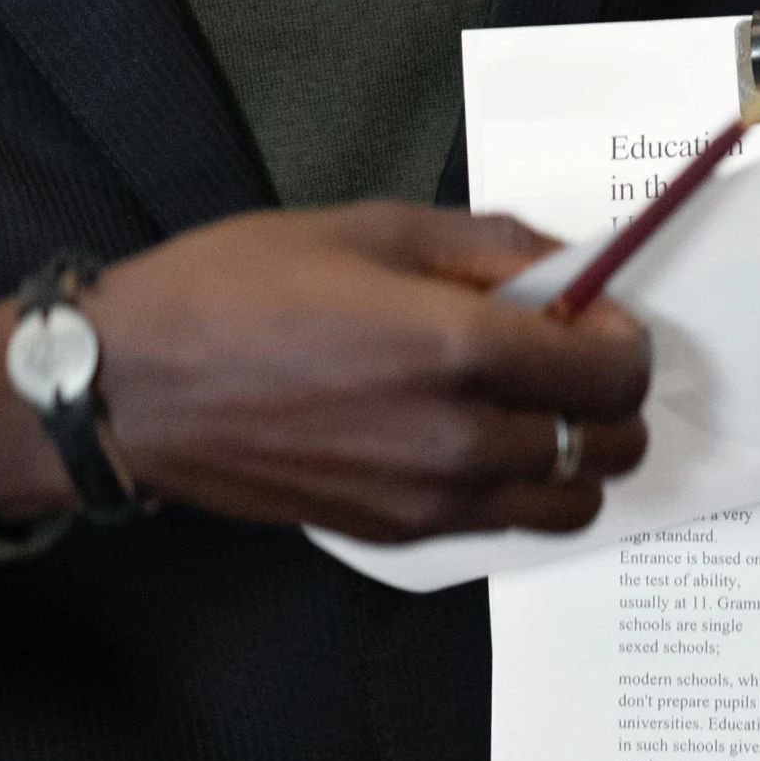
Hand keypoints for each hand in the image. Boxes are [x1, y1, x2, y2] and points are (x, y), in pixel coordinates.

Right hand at [0, 201, 648, 544]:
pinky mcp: (393, 533)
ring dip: (573, 448)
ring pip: (568, 500)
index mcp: (455, 348)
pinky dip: (518, 483)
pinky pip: (503, 524)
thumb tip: (560, 260)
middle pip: (608, 443)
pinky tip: (470, 429)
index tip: (600, 309)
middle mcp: (457, 440)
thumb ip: (481, 243)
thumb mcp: (366, 227)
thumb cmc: (234, 288)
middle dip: (610, 394)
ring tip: (527, 395)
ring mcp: (427, 500)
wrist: (135, 383)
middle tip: (570, 348)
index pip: (610, 370)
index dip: (625, 336)